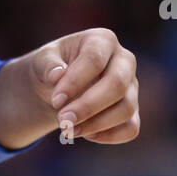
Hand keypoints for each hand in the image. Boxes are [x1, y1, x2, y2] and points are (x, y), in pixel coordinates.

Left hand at [29, 29, 138, 144]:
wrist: (59, 86)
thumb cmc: (53, 67)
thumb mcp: (43, 60)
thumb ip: (48, 64)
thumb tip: (56, 75)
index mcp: (102, 40)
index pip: (95, 59)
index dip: (75, 82)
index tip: (56, 100)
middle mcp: (124, 60)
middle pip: (117, 84)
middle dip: (88, 106)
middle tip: (63, 121)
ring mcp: (132, 87)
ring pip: (125, 108)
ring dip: (95, 124)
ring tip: (68, 130)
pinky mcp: (133, 111)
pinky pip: (130, 128)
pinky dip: (108, 135)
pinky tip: (85, 133)